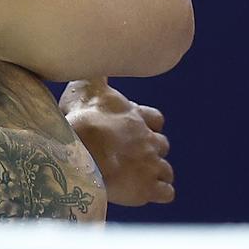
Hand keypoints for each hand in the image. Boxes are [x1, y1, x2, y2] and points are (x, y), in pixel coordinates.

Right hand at [60, 79, 172, 205]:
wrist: (82, 150)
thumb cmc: (82, 118)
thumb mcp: (85, 88)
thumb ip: (93, 75)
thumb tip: (91, 56)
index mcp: (137, 116)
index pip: (155, 119)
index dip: (147, 124)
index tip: (135, 128)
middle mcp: (149, 140)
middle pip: (161, 145)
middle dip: (150, 150)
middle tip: (130, 155)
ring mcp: (151, 165)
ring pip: (166, 170)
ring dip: (155, 173)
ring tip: (136, 177)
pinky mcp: (149, 189)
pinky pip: (166, 192)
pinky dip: (158, 192)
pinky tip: (141, 192)